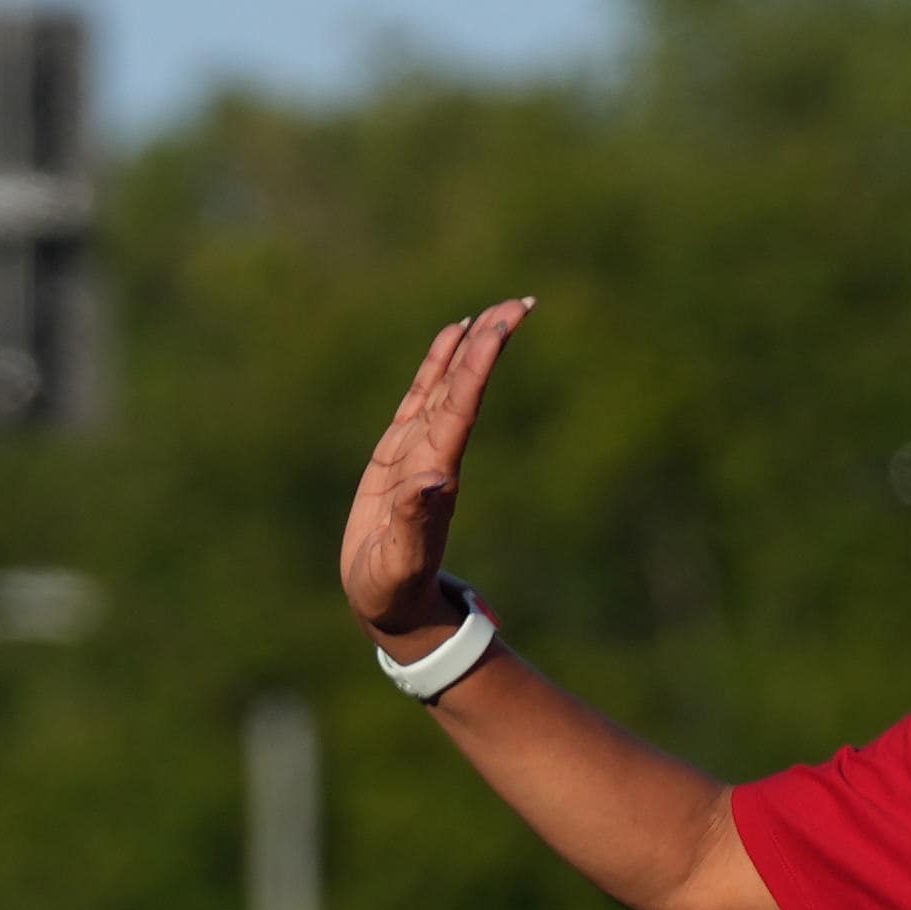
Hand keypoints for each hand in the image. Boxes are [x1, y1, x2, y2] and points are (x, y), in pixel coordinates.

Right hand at [338, 298, 535, 633]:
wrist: (392, 605)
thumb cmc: (393, 589)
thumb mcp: (400, 561)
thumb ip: (416, 522)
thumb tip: (434, 482)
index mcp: (436, 472)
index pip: (462, 405)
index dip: (481, 363)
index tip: (504, 325)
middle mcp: (435, 454)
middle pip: (464, 387)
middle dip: (489, 346)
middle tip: (517, 304)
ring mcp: (418, 450)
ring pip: (446, 386)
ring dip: (470, 349)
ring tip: (492, 312)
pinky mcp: (399, 453)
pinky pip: (422, 398)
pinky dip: (437, 366)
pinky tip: (452, 338)